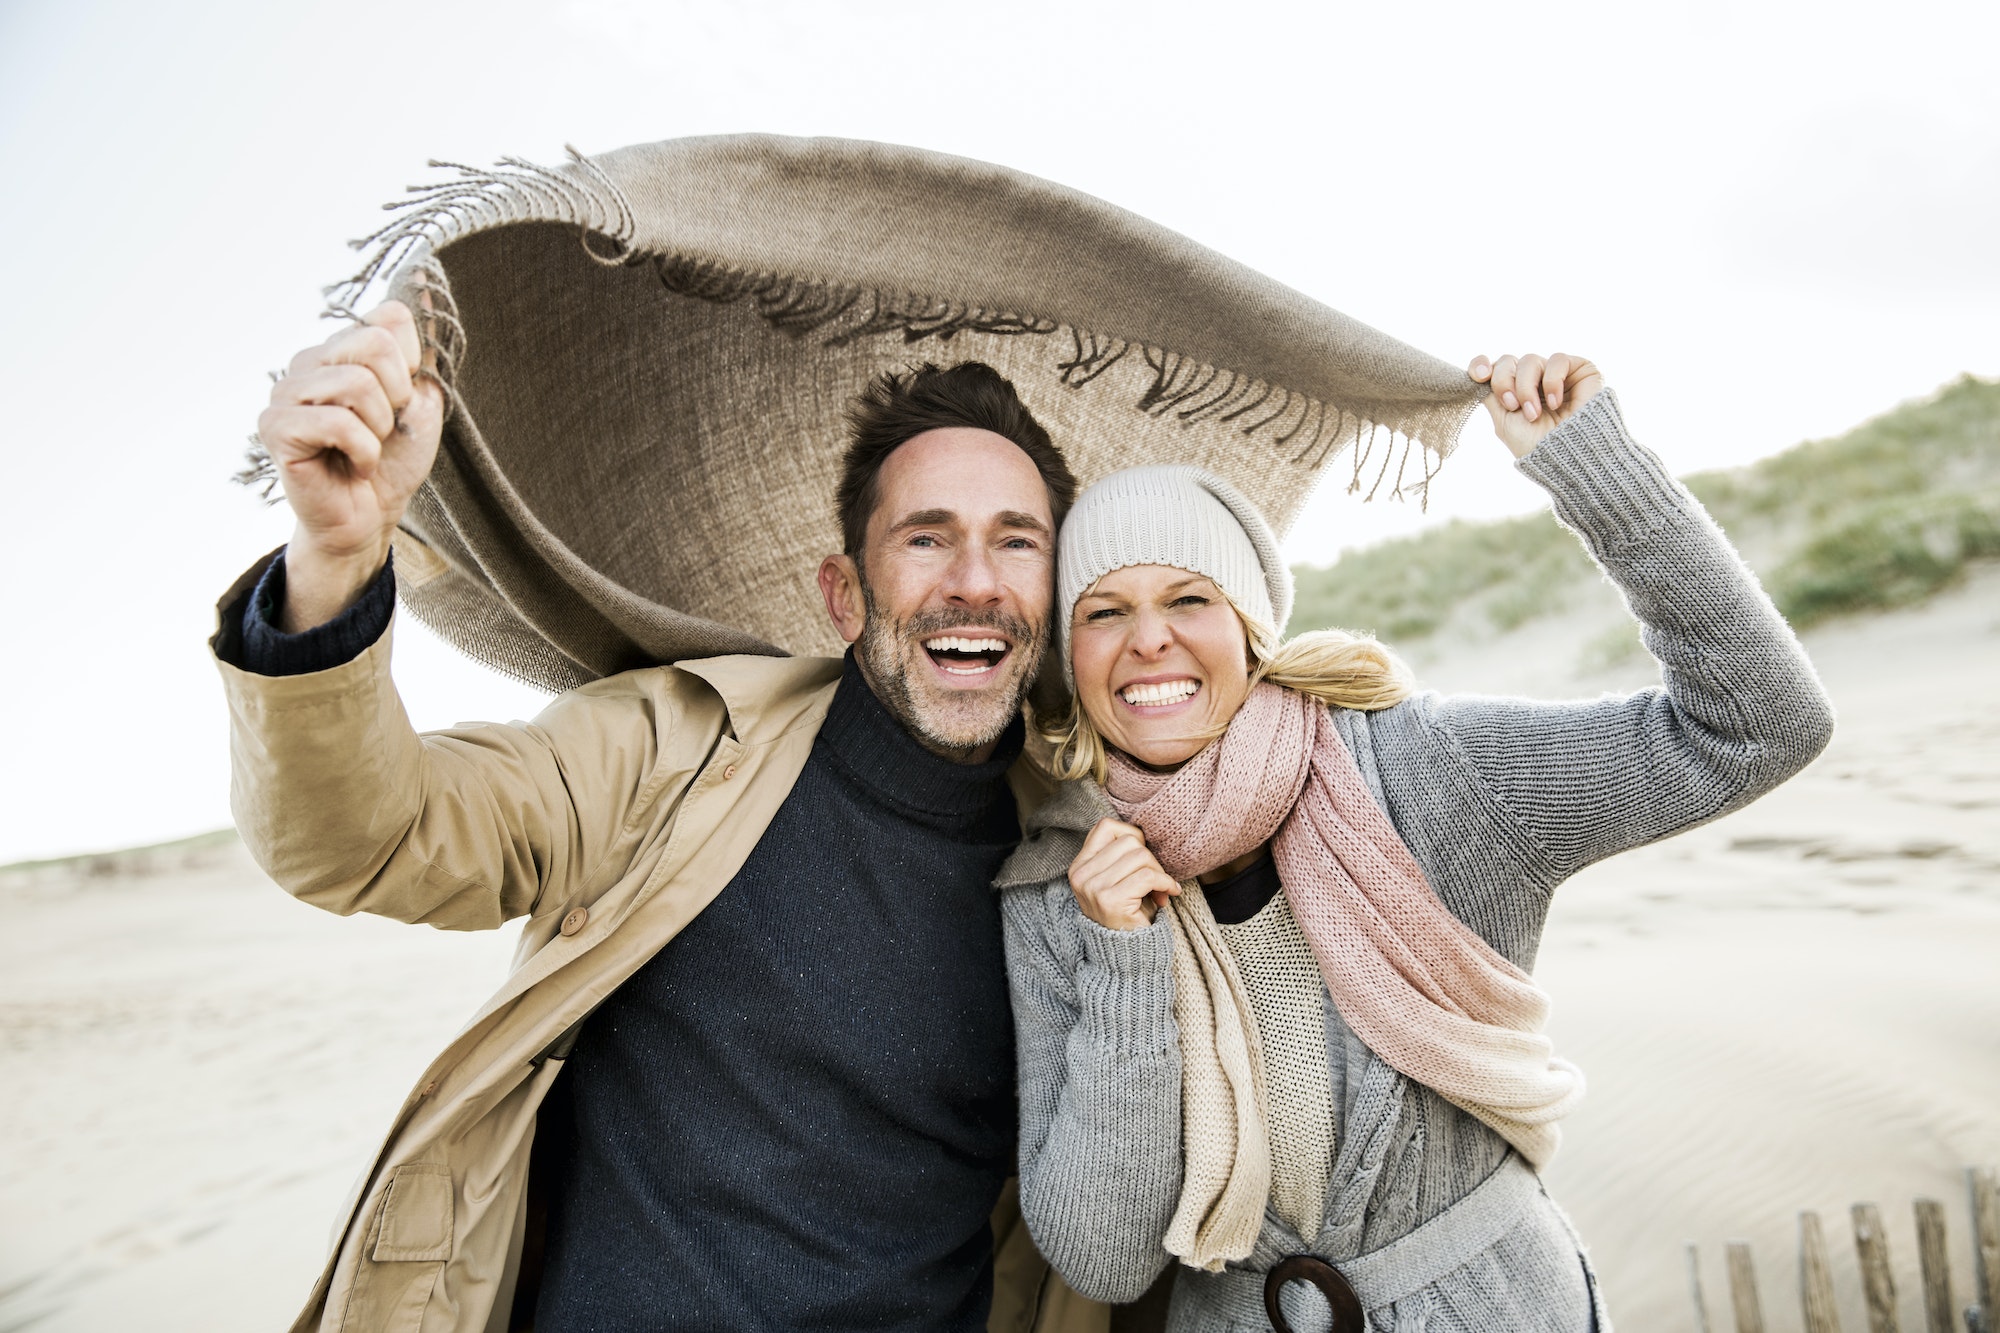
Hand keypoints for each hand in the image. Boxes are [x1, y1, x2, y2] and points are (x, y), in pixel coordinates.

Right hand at [255, 300, 443, 630]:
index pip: (389, 318)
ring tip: (364, 448)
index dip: (410, 366)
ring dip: (379, 429)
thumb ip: (421, 349)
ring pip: (357, 383)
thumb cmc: (394, 459)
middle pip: (374, 345)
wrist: (372, 516)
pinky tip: (351, 465)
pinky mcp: (275, 427)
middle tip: (381, 430)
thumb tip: (429, 284)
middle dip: (396, 398)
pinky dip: (362, 451)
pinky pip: (338, 422)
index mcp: (340, 347)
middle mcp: (307, 360)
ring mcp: (285, 391)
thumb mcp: (422, 399)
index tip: (400, 401)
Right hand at [1068, 818, 1180, 931]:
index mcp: (1080, 866)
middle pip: (1128, 840)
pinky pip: (1147, 876)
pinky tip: (1168, 894)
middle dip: (1150, 858)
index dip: (1132, 835)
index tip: (1142, 858)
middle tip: (1155, 880)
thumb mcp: (1116, 880)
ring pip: (1140, 856)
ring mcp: (1094, 888)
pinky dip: (1165, 883)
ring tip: (1160, 890)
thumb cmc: (1127, 914)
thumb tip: (1145, 833)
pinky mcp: (1110, 900)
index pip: (1106, 826)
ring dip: (1159, 872)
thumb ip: (1121, 855)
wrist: (1126, 956)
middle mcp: (1081, 875)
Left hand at [1468, 352, 1602, 458]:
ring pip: (1530, 360)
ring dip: (1526, 387)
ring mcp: (1556, 374)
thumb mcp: (1504, 421)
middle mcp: (1534, 381)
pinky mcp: (1580, 370)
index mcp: (1514, 392)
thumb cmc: (1538, 445)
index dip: (1481, 364)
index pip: (1493, 367)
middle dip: (1504, 382)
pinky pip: (1558, 360)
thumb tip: (1480, 372)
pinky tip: (1555, 403)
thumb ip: (1491, 395)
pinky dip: (1552, 381)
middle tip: (1512, 405)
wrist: (1571, 457)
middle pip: (1508, 361)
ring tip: (1534, 413)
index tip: (1478, 375)